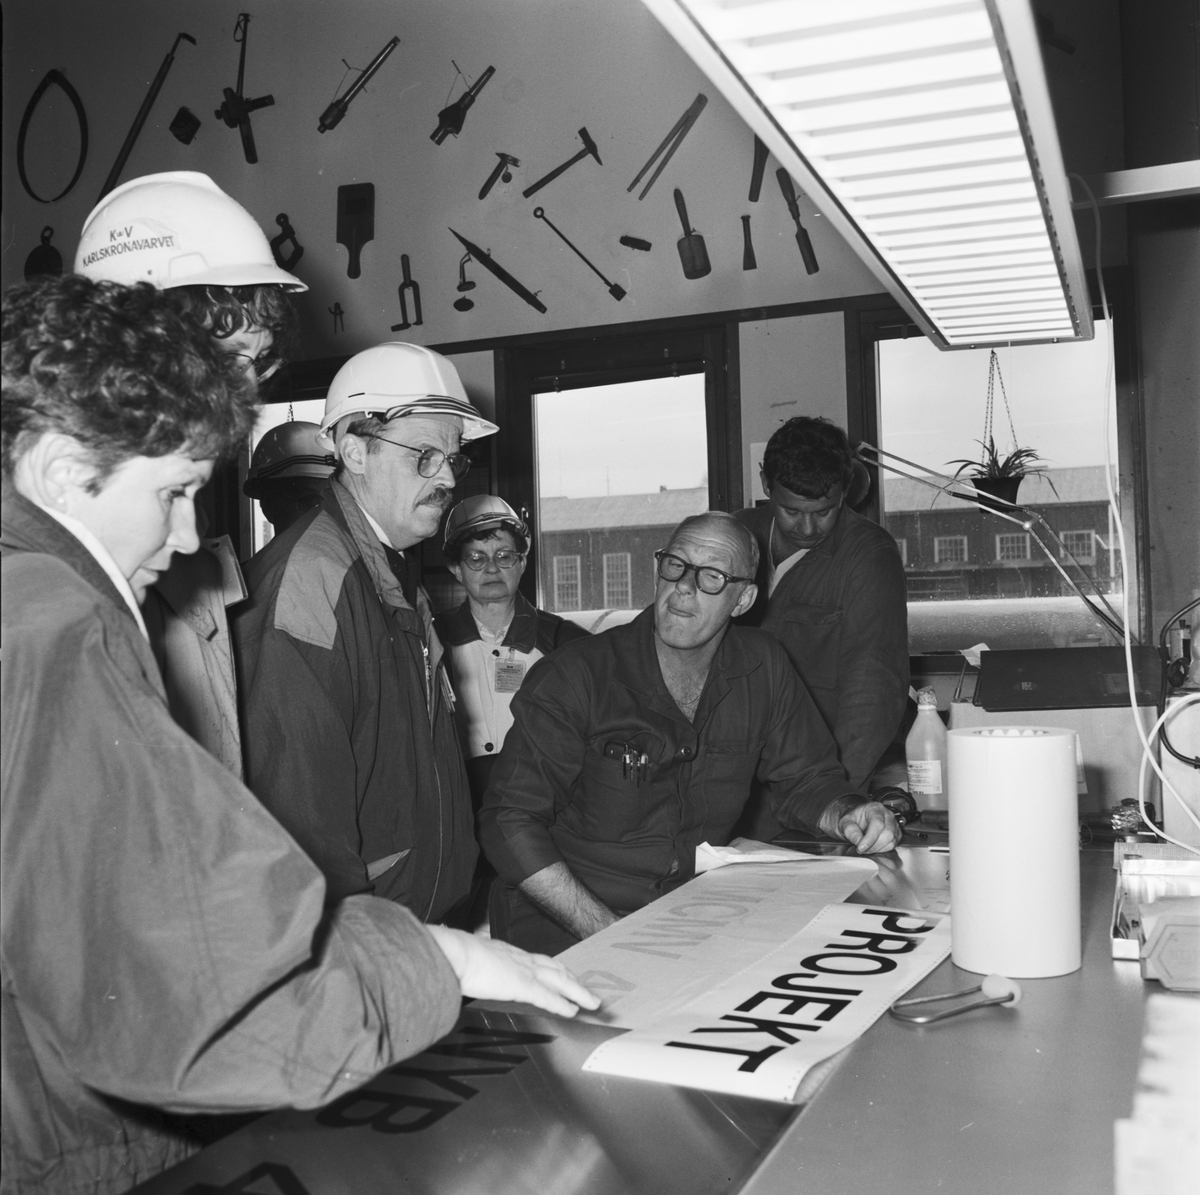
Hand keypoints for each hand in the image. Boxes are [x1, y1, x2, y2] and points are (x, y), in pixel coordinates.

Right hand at [425, 925, 600, 1017]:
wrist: (453, 953)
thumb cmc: (454, 956)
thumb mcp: (470, 960)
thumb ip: (477, 968)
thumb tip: (470, 975)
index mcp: (509, 953)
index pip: (540, 962)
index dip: (556, 971)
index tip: (567, 977)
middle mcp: (521, 959)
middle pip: (556, 969)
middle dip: (574, 982)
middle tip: (590, 993)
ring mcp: (523, 971)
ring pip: (560, 981)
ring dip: (578, 992)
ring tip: (592, 1003)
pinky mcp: (522, 985)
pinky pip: (548, 996)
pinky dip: (562, 1004)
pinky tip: (574, 1011)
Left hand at [834, 800, 899, 853]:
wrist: (859, 819)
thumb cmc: (854, 819)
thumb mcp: (845, 822)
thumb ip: (850, 831)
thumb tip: (858, 841)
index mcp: (875, 808)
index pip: (877, 824)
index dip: (870, 838)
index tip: (861, 848)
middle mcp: (887, 814)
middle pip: (887, 834)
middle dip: (873, 846)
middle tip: (861, 849)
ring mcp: (894, 824)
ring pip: (891, 841)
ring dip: (878, 849)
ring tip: (866, 848)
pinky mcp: (896, 833)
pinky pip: (893, 845)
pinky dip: (883, 850)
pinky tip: (873, 847)